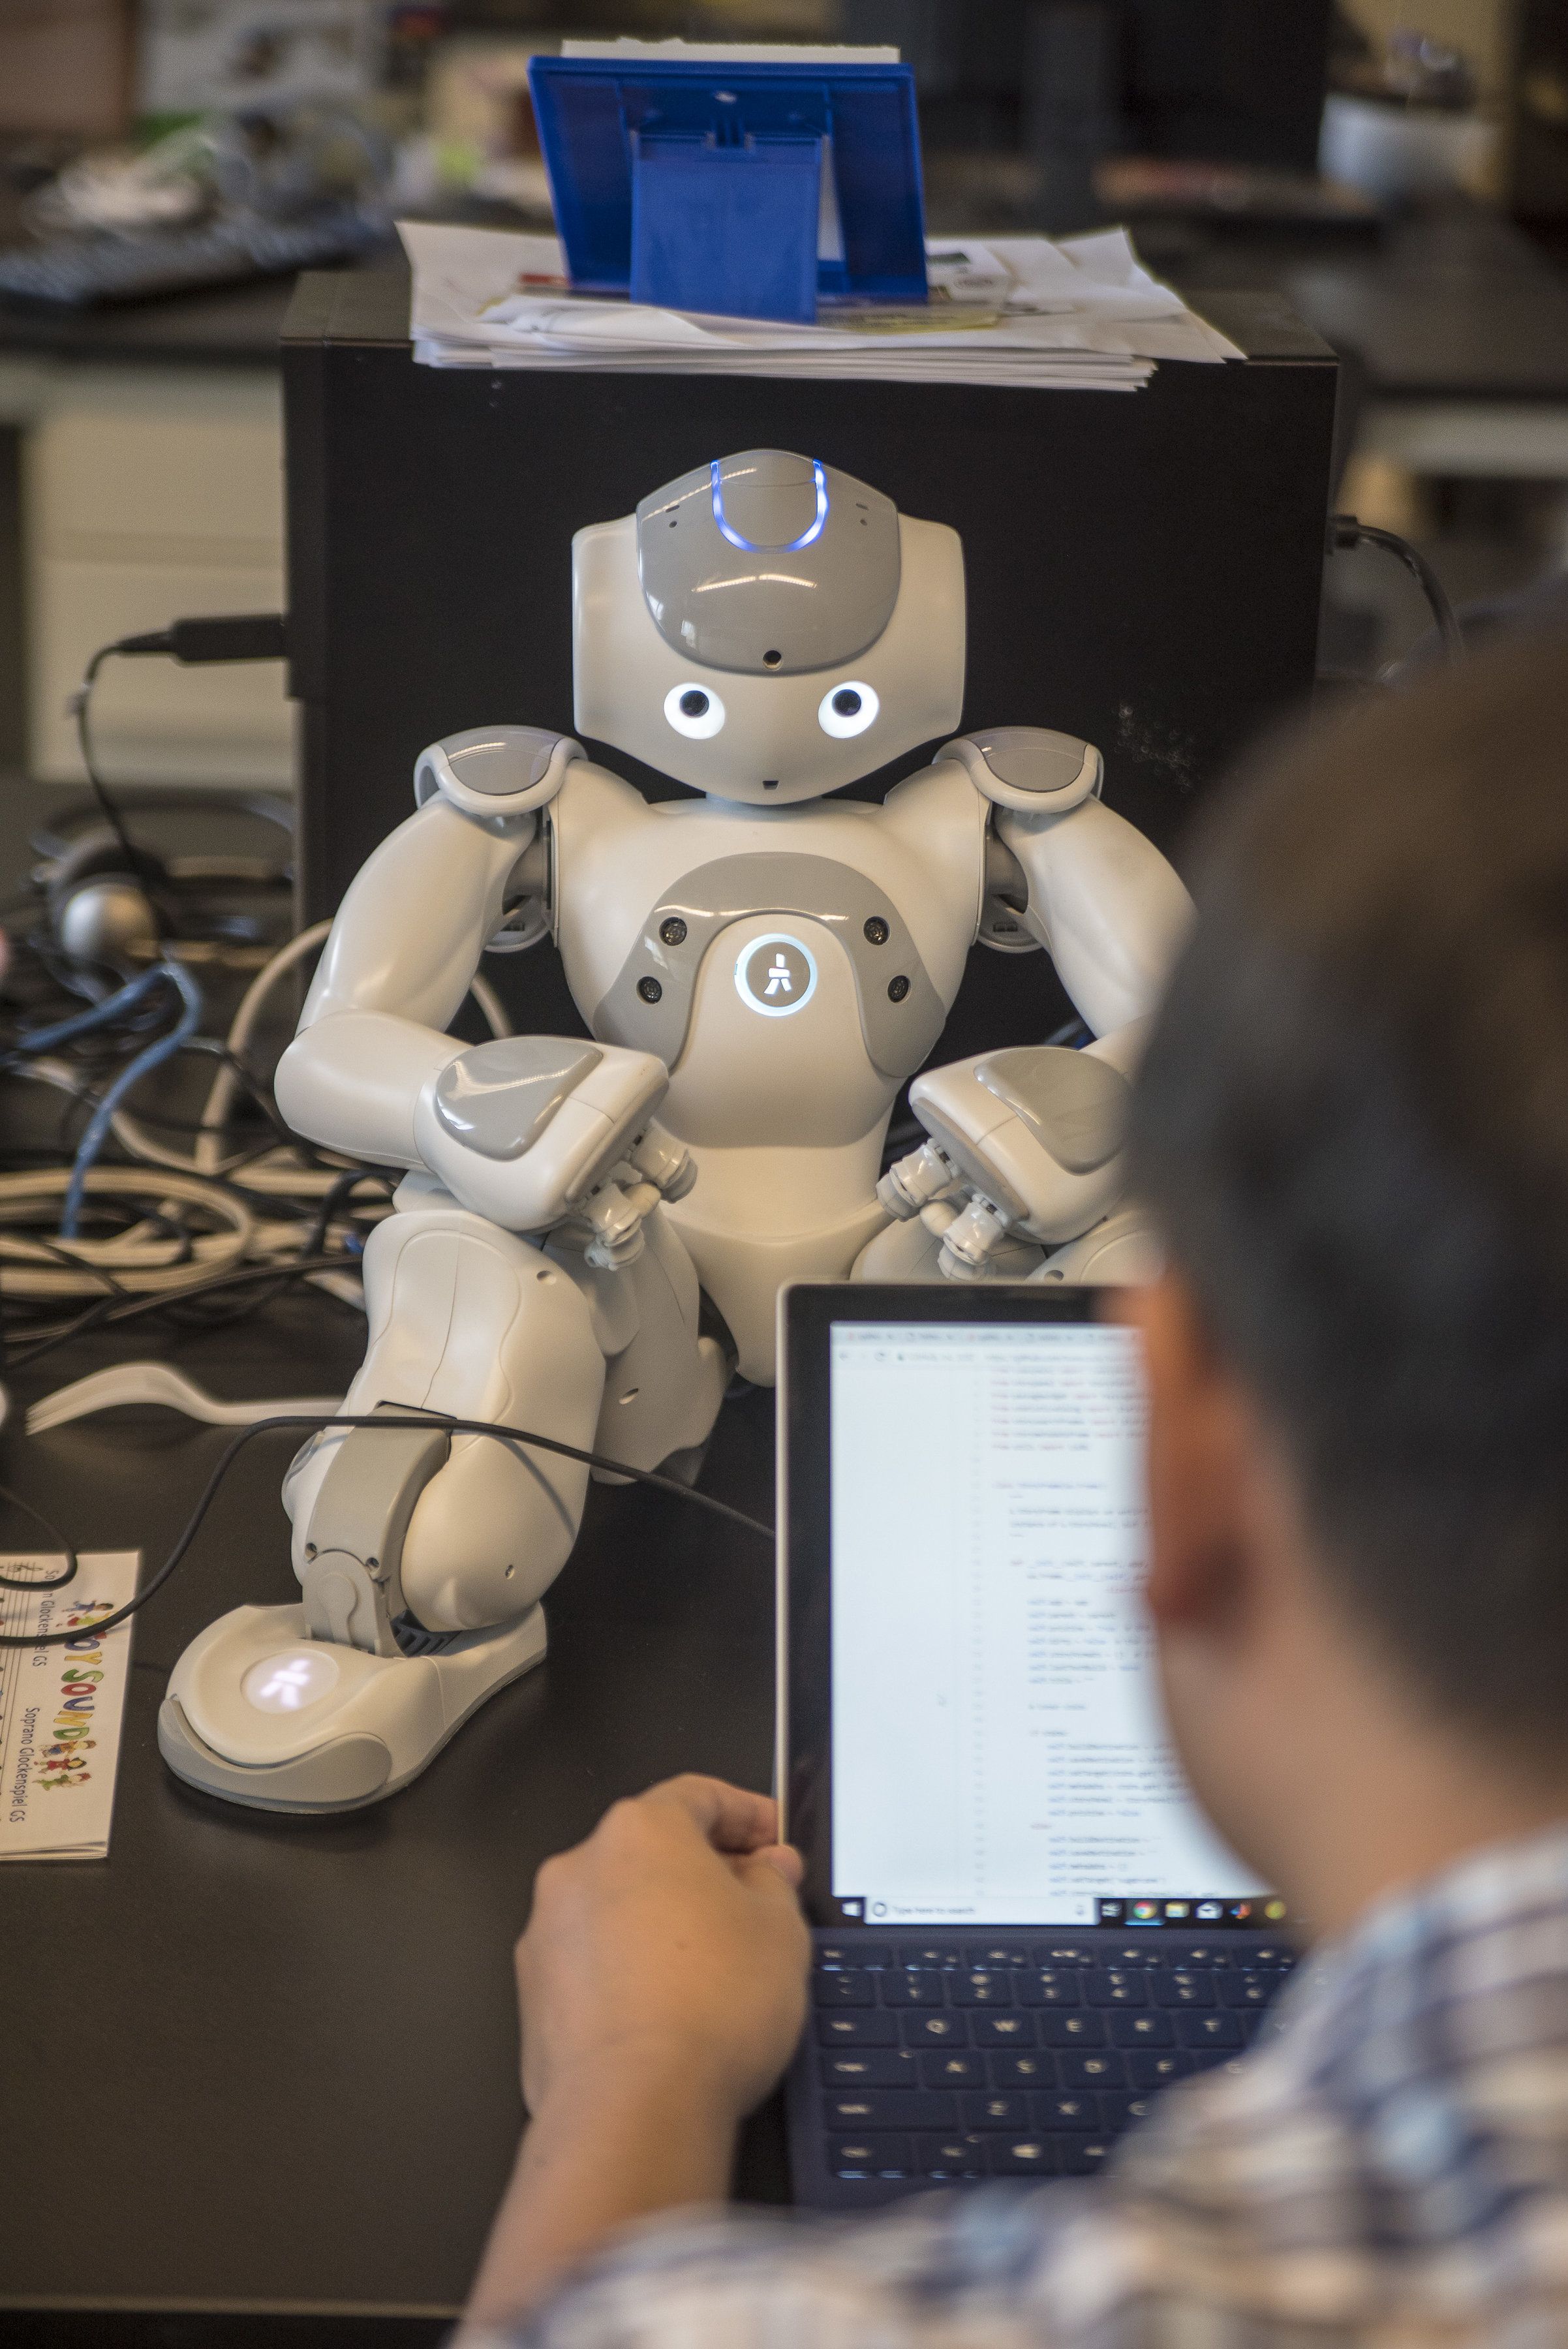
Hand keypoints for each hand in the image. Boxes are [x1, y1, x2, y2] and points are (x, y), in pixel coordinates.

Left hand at [516, 1774, 808, 2127]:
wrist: (635, 2107)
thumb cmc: (707, 2010)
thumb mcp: (781, 1930)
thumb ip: (774, 1884)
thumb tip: (767, 1871)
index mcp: (641, 1831)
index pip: (698, 1795)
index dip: (745, 1814)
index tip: (771, 1838)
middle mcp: (581, 1868)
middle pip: (652, 1851)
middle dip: (704, 1873)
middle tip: (754, 1906)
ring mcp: (548, 1933)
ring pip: (618, 1909)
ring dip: (662, 1926)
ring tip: (715, 1972)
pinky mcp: (534, 1996)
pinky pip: (593, 1965)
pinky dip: (628, 1975)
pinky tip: (671, 2013)